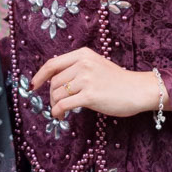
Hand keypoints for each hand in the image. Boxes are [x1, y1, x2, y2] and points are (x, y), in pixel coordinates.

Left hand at [31, 48, 164, 120]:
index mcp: (83, 54)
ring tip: (61, 111)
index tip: (33, 85)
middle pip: (54, 82)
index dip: (39, 76)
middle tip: (57, 105)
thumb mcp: (96, 65)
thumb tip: (54, 81)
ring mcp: (86, 79)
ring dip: (55, 105)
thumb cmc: (118, 81)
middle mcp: (83, 64)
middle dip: (51, 95)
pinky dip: (58, 112)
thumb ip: (77, 68)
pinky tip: (61, 116)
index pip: (52, 64)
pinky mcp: (89, 95)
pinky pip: (63, 104)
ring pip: (57, 94)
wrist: (138, 89)